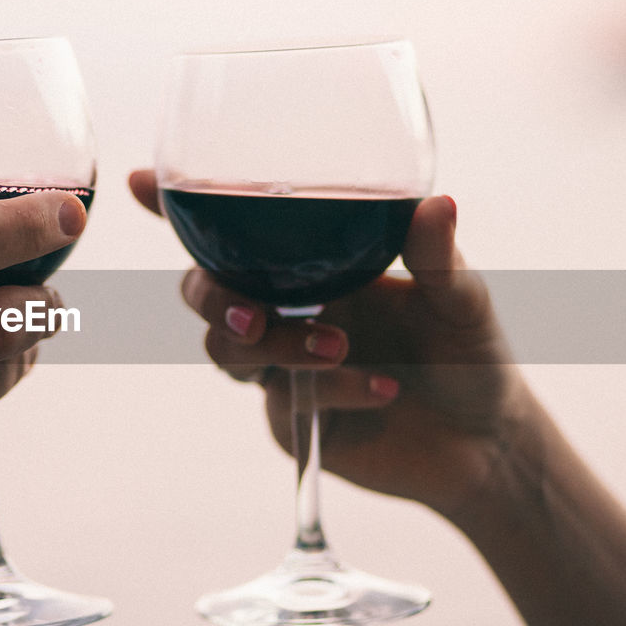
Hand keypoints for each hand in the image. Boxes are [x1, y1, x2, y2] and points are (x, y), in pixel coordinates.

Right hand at [129, 169, 521, 517]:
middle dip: (212, 298)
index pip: (234, 231)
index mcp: (314, 265)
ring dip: (273, 346)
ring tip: (338, 348)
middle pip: (206, 292)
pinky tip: (382, 390)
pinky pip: (284, 401)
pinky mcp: (293, 420)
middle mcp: (288, 310)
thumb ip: (439, 256)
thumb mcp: (461, 298)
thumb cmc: (470, 354)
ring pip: (227, 352)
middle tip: (253, 314)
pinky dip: (330, 390)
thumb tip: (436, 204)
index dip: (179, 208)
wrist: (486, 444)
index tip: (139, 181)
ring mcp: (283, 368)